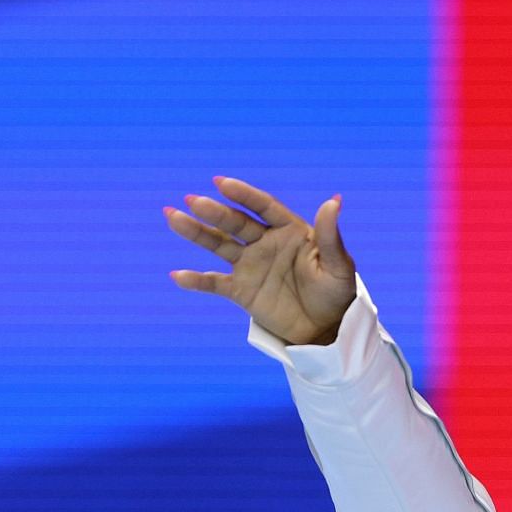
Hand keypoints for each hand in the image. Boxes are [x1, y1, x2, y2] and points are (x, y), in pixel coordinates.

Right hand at [164, 177, 356, 345]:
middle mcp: (265, 242)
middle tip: (192, 201)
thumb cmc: (337, 293)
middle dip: (215, 212)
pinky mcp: (241, 290)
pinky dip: (197, 281)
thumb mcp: (339, 266)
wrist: (326, 328)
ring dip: (196, 232)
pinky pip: (215, 283)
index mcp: (289, 230)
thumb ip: (330, 235)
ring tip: (172, 217)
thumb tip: (334, 200)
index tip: (222, 183)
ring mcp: (250, 265)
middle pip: (236, 223)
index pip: (263, 207)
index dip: (244, 195)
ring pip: (219, 244)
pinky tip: (178, 276)